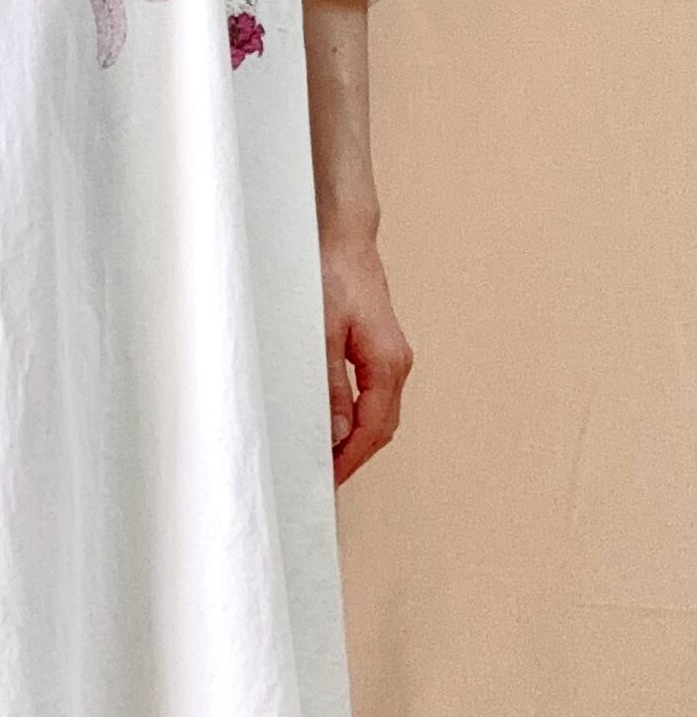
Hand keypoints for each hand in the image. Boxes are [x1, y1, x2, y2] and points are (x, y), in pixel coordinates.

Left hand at [320, 229, 413, 485]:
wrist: (341, 236)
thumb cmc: (329, 275)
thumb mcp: (320, 333)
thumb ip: (329, 386)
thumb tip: (337, 433)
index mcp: (387, 364)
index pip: (374, 429)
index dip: (350, 460)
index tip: (327, 480)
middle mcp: (396, 363)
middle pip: (382, 427)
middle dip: (355, 456)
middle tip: (323, 479)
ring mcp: (389, 355)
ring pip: (379, 412)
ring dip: (356, 438)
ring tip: (325, 458)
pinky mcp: (377, 347)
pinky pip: (373, 394)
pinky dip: (356, 416)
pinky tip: (333, 423)